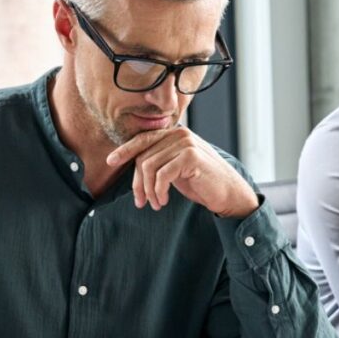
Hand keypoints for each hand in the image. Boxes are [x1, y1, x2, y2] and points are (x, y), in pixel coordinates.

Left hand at [106, 126, 258, 217]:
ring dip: (148, 190)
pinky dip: (158, 190)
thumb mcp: (174, 169)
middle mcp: (179, 134)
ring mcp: (185, 144)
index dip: (124, 150)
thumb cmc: (200, 183)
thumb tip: (131, 164)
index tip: (110, 162)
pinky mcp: (190, 157)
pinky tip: (164, 200)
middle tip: (141, 202)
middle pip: (143, 156)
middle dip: (138, 183)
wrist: (228, 194)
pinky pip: (161, 174)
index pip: (142, 140)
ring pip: (149, 166)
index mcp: (174, 134)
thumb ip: (158, 160)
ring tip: (156, 203)